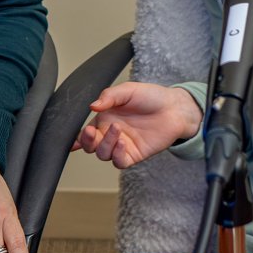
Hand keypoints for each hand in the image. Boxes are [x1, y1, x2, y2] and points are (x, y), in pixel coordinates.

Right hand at [71, 82, 202, 169]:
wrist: (174, 107)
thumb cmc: (151, 96)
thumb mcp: (127, 90)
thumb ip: (109, 96)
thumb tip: (92, 106)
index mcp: (105, 118)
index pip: (86, 131)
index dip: (78, 136)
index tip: (79, 133)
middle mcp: (110, 133)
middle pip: (91, 146)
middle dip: (88, 141)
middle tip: (93, 132)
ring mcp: (122, 145)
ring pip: (103, 154)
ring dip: (105, 144)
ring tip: (117, 129)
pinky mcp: (134, 155)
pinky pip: (120, 161)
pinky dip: (117, 154)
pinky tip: (122, 142)